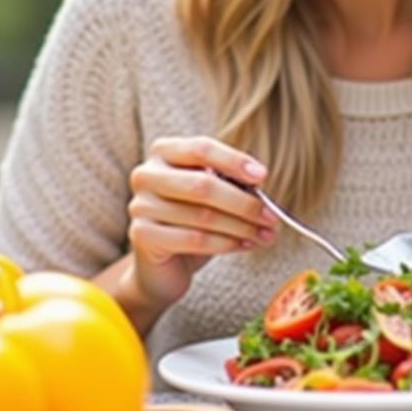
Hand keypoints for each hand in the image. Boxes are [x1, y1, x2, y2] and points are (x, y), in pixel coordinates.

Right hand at [125, 136, 276, 309]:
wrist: (162, 262)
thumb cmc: (191, 218)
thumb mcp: (211, 193)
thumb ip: (230, 181)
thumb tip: (258, 181)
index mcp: (164, 152)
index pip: (202, 148)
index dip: (234, 161)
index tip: (262, 176)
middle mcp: (147, 174)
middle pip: (203, 184)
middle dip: (243, 202)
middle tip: (270, 216)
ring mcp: (141, 205)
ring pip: (202, 216)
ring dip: (241, 227)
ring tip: (265, 234)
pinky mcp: (142, 235)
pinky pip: (194, 240)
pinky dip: (226, 243)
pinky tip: (245, 245)